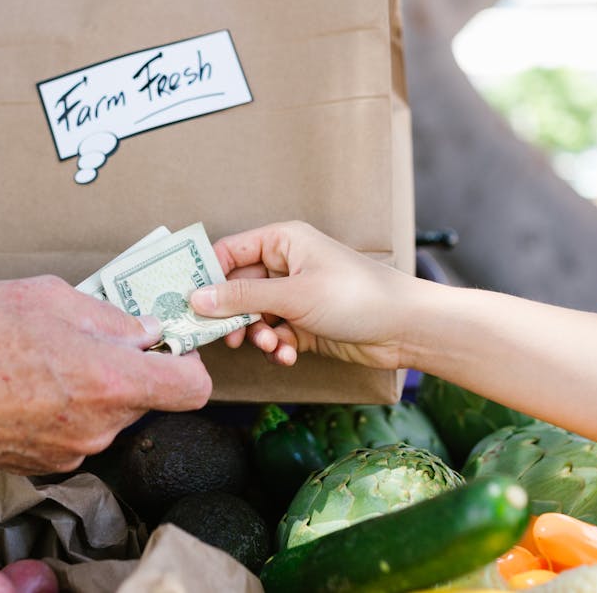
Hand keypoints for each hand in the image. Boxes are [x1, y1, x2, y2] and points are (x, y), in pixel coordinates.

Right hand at [0, 276, 210, 472]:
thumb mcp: (46, 297)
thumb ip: (107, 316)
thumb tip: (142, 330)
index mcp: (110, 381)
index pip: (192, 388)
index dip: (188, 361)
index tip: (170, 341)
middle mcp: (97, 427)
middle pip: (146, 397)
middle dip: (129, 364)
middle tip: (90, 332)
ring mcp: (68, 451)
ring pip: (107, 413)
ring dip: (92, 385)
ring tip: (44, 354)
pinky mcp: (40, 464)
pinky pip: (73, 430)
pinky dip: (62, 407)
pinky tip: (23, 382)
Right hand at [189, 221, 420, 370]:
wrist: (405, 328)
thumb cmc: (357, 296)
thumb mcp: (293, 295)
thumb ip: (242, 296)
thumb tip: (197, 298)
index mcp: (283, 241)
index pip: (230, 252)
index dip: (209, 276)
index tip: (191, 304)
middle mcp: (287, 264)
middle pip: (238, 288)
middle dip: (236, 316)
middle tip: (230, 337)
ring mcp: (296, 295)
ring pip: (255, 316)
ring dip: (259, 336)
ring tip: (274, 346)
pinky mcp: (305, 323)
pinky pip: (275, 335)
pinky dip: (278, 347)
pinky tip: (290, 355)